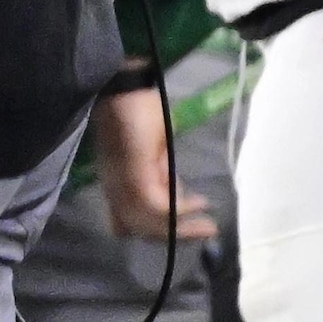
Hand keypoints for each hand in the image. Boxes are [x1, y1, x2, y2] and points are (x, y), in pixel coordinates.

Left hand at [92, 86, 216, 248]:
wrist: (125, 86)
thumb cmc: (140, 108)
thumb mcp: (154, 146)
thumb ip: (159, 170)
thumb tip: (173, 189)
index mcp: (117, 181)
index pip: (126, 221)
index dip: (155, 229)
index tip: (185, 224)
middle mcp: (115, 187)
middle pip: (137, 227)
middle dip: (173, 235)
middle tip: (206, 231)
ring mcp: (121, 182)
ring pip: (146, 222)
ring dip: (180, 228)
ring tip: (207, 225)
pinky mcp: (133, 174)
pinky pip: (155, 206)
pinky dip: (180, 210)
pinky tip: (199, 204)